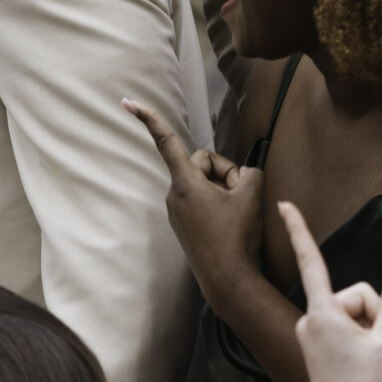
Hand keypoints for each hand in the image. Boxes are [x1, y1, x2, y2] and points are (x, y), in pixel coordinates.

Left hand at [125, 99, 262, 304]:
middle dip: (225, 171)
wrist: (228, 280)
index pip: (166, 141)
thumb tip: (245, 175)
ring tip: (237, 214)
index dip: (149, 118)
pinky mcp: (184, 225)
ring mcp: (177, 212)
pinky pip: (203, 201)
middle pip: (202, 162)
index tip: (128, 101)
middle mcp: (174, 195)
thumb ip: (250, 172)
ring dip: (224, 190)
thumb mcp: (252, 195)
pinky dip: (219, 204)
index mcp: (185, 183)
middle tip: (241, 193)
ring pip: (205, 183)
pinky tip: (230, 223)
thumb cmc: (237, 237)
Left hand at [281, 201, 381, 381]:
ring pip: (353, 314)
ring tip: (372, 362)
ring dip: (370, 331)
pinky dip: (361, 340)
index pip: (312, 261)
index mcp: (322, 315)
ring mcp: (311, 338)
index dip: (299, 229)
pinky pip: (345, 330)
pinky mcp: (316, 350)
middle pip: (356, 296)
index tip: (283, 203)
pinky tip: (364, 367)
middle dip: (375, 314)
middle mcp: (309, 322)